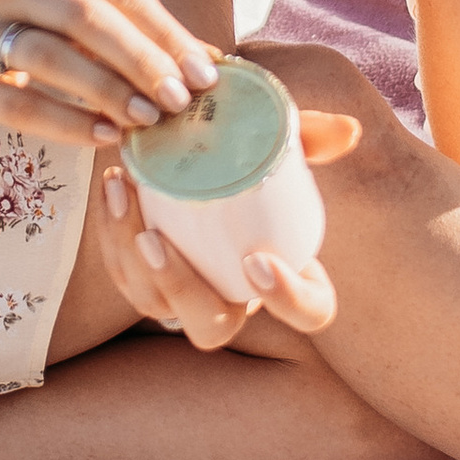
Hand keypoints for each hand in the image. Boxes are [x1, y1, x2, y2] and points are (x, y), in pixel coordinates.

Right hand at [0, 0, 228, 145]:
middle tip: (182, 98)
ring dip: (108, 90)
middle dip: (142, 59)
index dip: (165, 30)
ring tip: (148, 119)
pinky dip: (68, 122)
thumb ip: (125, 30)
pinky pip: (21, 102)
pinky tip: (105, 137)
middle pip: (86, 17)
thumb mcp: (64, 13)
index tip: (205, 71)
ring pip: (52, 56)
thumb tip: (210, 62)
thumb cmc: (18, 30)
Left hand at [91, 124, 349, 347]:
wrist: (204, 167)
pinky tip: (114, 186)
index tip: (259, 259)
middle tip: (156, 237)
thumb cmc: (254, 168)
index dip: (289, 299)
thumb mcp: (282, 149)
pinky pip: (123, 275)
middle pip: (210, 328)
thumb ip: (310, 139)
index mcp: (289, 284)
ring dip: (129, 252)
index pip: (308, 313)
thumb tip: (347, 130)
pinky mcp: (143, 283)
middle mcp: (234, 305)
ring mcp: (183, 301)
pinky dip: (112, 233)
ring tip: (123, 190)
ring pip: (152, 302)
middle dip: (179, 286)